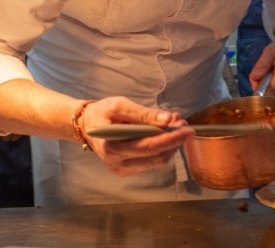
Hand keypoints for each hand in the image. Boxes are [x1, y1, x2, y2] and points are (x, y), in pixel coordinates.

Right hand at [80, 96, 194, 175]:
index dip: (171, 139)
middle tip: (182, 123)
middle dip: (175, 141)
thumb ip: (144, 114)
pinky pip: (151, 161)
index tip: (187, 129)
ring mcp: (122, 169)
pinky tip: (164, 132)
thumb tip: (168, 120)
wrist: (87, 124)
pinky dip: (162, 147)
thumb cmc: (102, 113)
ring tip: (174, 124)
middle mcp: (117, 163)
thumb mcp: (120, 105)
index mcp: (112, 147)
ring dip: (171, 144)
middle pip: (157, 157)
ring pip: (157, 161)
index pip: (149, 147)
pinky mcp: (127, 169)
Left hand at [248, 36, 274, 94]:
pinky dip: (274, 83)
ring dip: (268, 82)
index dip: (259, 85)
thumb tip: (254, 78)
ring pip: (271, 91)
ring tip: (273, 69)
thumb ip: (262, 64)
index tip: (256, 76)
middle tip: (265, 69)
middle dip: (262, 82)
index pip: (268, 90)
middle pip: (268, 92)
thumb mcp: (271, 49)